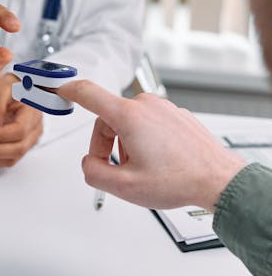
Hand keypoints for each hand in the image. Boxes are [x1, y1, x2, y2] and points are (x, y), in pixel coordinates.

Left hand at [0, 73, 42, 166]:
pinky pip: (10, 158)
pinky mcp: (22, 144)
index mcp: (33, 112)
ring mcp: (30, 138)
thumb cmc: (13, 86)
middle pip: (18, 148)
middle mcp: (35, 128)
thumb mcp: (2, 89)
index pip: (20, 130)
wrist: (18, 88)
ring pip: (14, 157)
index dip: (1, 135)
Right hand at [58, 80, 246, 210]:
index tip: (58, 88)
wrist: (218, 178)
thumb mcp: (125, 187)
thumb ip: (94, 173)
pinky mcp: (175, 114)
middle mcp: (145, 105)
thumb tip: (88, 164)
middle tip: (117, 171)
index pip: (88, 93)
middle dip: (106, 145)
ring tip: (144, 170)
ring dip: (127, 145)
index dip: (68, 90)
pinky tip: (159, 163)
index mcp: (128, 116)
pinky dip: (146, 141)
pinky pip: (148, 124)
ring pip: (129, 123)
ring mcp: (162, 108)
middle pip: (108, 118)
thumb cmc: (179, 179)